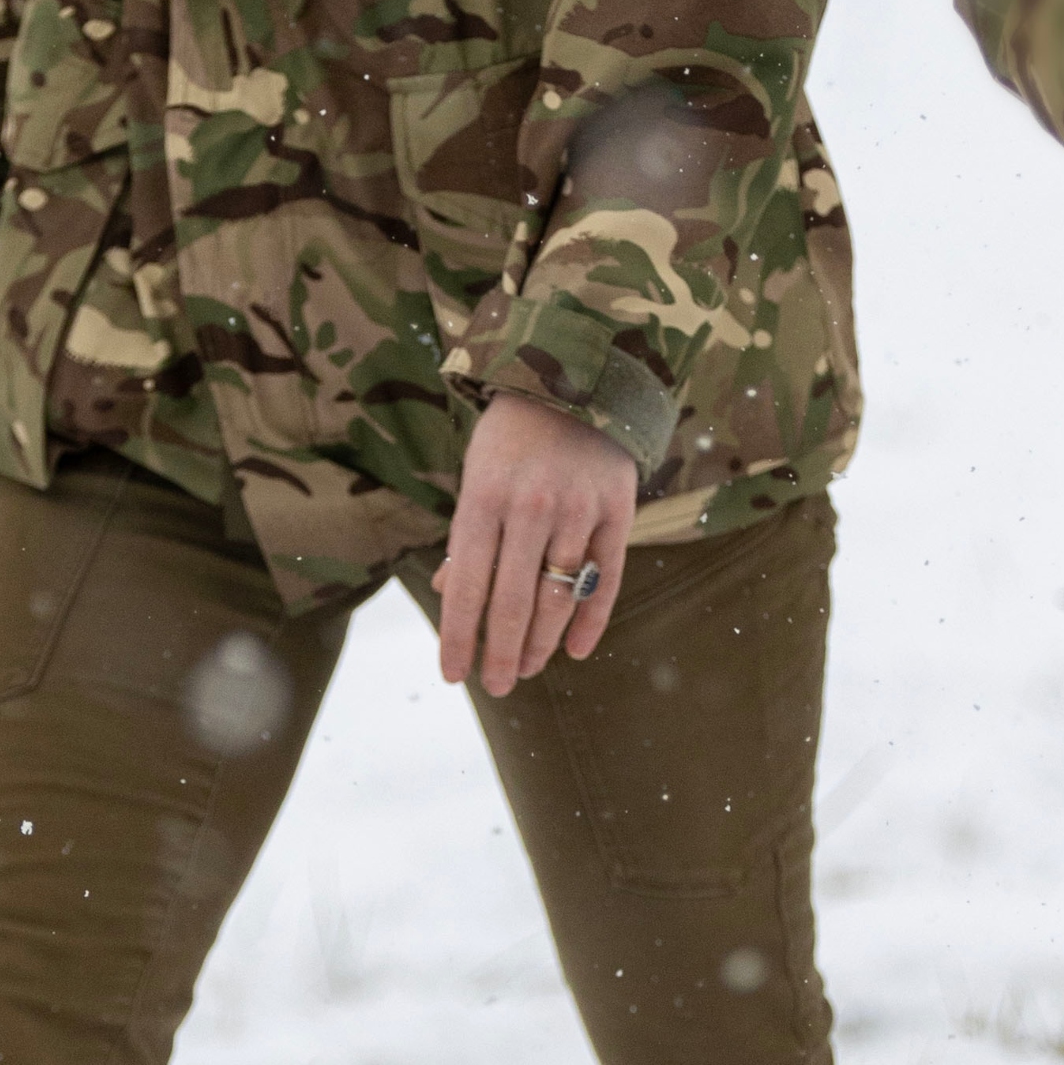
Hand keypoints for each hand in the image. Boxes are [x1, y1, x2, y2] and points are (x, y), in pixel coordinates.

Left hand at [435, 392, 637, 696]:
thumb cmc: (510, 439)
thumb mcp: (475, 477)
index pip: (465, 585)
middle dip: (502, 653)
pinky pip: (606, 578)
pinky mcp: (618, 509)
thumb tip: (446, 593)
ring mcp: (578, 508)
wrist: (574, 379)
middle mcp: (530, 506)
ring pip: (559, 596)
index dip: (458, 636)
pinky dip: (591, 619)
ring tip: (528, 670)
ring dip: (542, 644)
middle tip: (496, 686)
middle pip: (514, 601)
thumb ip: (469, 537)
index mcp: (482, 498)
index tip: (453, 675)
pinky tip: (576, 650)